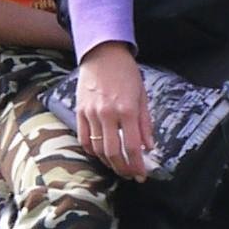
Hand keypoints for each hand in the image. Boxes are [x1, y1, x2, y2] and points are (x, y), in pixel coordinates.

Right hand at [74, 43, 154, 179]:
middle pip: (113, 152)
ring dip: (108, 162)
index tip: (141, 175)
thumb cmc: (126, 73)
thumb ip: (145, 124)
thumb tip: (149, 147)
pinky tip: (101, 154)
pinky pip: (84, 139)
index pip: (133, 146)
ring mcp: (91, 113)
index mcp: (127, 110)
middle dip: (123, 168)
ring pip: (97, 149)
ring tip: (117, 167)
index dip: (137, 165)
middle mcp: (108, 114)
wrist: (103, 53)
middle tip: (130, 175)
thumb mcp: (142, 96)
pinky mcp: (79, 111)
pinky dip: (92, 151)